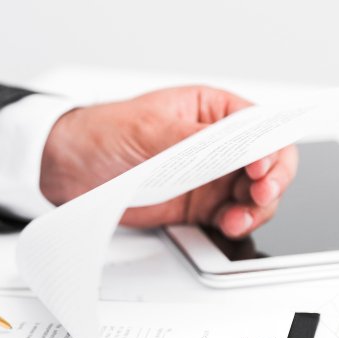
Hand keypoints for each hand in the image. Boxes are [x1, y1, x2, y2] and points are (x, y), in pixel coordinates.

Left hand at [39, 86, 297, 237]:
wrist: (67, 167)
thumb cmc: (103, 132)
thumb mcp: (150, 128)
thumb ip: (195, 138)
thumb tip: (236, 144)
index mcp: (214, 111)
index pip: (261, 128)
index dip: (271, 147)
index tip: (260, 167)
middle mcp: (218, 145)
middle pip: (268, 164)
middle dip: (271, 182)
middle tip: (260, 196)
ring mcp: (210, 177)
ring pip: (255, 195)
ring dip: (255, 209)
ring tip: (237, 219)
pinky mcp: (197, 207)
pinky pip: (230, 216)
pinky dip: (236, 224)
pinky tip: (228, 226)